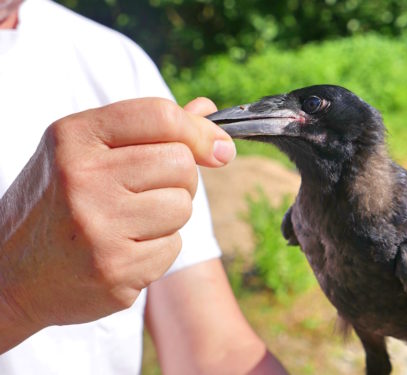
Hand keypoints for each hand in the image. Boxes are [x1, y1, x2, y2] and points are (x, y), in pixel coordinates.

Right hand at [0, 97, 233, 351]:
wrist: (10, 273)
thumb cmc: (56, 203)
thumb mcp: (85, 152)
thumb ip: (146, 129)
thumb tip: (207, 112)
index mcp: (74, 138)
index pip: (161, 116)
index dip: (199, 131)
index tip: (216, 148)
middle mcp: (84, 179)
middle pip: (181, 163)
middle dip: (181, 178)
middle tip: (149, 190)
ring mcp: (99, 227)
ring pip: (183, 207)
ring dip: (170, 215)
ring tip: (130, 221)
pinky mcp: (115, 270)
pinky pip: (173, 247)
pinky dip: (158, 248)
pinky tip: (123, 249)